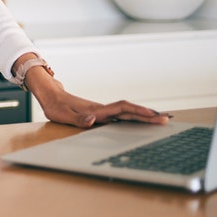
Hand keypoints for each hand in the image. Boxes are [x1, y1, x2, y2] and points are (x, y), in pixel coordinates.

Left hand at [25, 68, 170, 127]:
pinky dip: (133, 117)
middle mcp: (102, 109)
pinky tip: (139, 121)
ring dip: (142, 115)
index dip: (137, 111)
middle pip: (129, 111)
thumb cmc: (55, 106)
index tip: (153, 115)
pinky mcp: (100, 113)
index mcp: (97, 110)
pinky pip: (120, 115)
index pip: (121, 109)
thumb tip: (94, 120)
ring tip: (159, 119)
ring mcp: (102, 111)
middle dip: (147, 115)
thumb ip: (78, 118)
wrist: (50, 95)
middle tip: (166, 119)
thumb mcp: (62, 115)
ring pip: (126, 112)